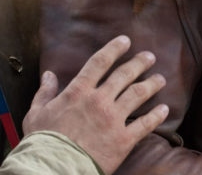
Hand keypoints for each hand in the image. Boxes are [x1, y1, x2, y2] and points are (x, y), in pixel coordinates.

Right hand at [23, 35, 168, 174]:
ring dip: (152, 84)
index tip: (125, 41)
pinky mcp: (123, 139)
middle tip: (150, 57)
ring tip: (160, 79)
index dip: (114, 49)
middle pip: (125, 75)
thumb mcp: (35, 114)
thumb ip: (44, 92)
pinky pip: (145, 124)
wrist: (51, 169)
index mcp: (78, 92)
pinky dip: (157, 115)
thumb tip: (48, 75)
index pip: (100, 62)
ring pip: (139, 94)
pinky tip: (164, 109)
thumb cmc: (42, 142)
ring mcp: (113, 119)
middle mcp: (99, 101)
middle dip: (140, 63)